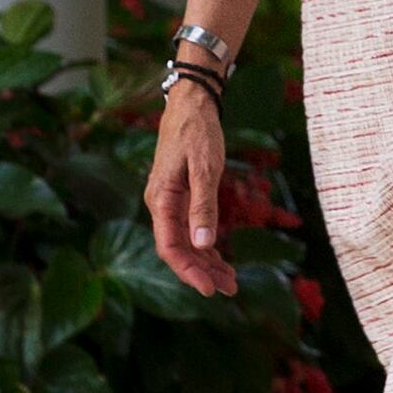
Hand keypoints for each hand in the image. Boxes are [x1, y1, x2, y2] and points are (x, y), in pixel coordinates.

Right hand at [143, 83, 240, 295]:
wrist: (192, 104)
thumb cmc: (197, 131)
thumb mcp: (204, 168)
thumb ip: (203, 206)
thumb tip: (204, 244)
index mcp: (161, 200)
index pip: (170, 247)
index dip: (189, 271)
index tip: (209, 289)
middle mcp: (161, 205)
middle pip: (178, 250)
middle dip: (202, 272)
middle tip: (230, 289)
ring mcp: (170, 203)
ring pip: (186, 243)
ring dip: (207, 263)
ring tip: (230, 281)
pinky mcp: (181, 198)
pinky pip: (190, 230)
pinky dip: (206, 246)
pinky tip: (221, 260)